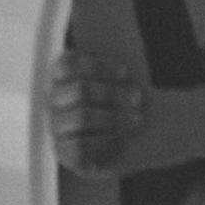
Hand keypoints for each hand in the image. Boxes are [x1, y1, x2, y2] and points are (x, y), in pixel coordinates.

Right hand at [46, 47, 146, 176]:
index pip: (67, 64)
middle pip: (79, 90)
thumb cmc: (132, 105)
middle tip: (138, 100)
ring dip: (116, 117)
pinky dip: (106, 140)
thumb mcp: (126, 81)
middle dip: (113, 94)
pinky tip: (120, 140)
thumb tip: (98, 49)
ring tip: (137, 120)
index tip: (125, 74)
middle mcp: (55, 104)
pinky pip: (79, 145)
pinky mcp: (64, 155)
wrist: (150, 138)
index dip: (97, 67)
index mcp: (64, 81)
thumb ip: (112, 68)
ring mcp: (57, 129)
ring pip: (82, 116)